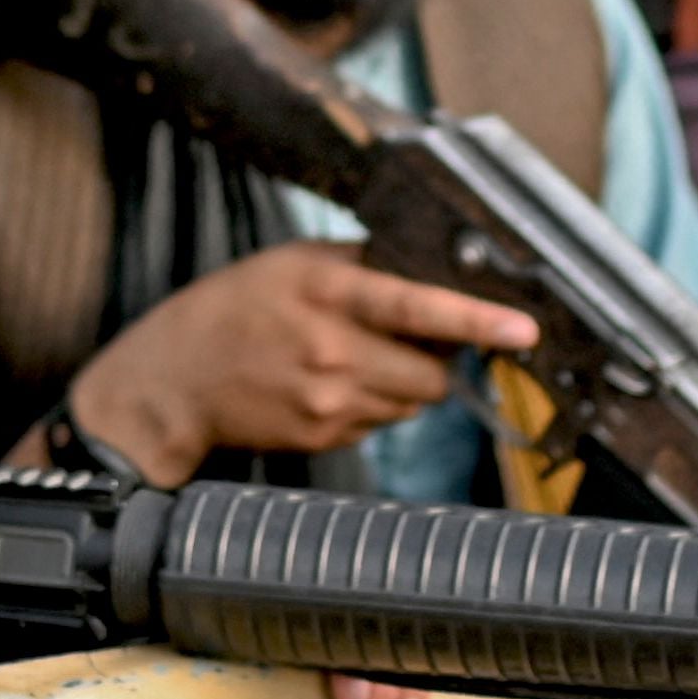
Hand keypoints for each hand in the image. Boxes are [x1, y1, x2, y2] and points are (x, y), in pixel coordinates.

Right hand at [60, 240, 542, 484]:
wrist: (175, 378)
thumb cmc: (235, 306)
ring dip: (407, 381)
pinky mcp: (325, 435)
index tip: (522, 330)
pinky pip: (383, 421)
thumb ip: (364, 265)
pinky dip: (375, 402)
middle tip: (411, 338)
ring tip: (357, 357)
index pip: (417, 306)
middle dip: (438, 358)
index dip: (476, 320)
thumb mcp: (295, 263)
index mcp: (326, 292)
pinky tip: (332, 382)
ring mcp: (329, 400)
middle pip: (433, 372)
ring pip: (414, 400)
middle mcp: (332, 349)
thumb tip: (434, 272)